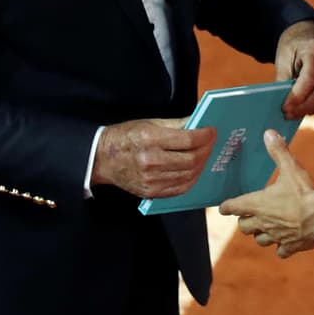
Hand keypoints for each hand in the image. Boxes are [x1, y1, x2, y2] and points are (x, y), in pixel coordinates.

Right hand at [91, 118, 216, 198]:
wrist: (102, 159)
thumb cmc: (125, 137)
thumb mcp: (148, 123)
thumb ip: (175, 124)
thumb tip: (198, 122)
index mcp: (150, 139)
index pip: (188, 139)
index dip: (205, 135)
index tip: (211, 130)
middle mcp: (151, 161)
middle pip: (192, 159)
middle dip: (206, 149)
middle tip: (211, 142)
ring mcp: (151, 180)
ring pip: (189, 175)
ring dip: (201, 164)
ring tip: (204, 154)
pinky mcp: (151, 192)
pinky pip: (180, 188)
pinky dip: (191, 178)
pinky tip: (194, 169)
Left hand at [220, 130, 313, 258]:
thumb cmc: (305, 192)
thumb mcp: (291, 168)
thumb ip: (279, 151)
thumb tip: (268, 133)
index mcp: (258, 204)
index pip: (234, 207)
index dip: (227, 206)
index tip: (223, 207)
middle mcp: (263, 222)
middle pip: (244, 227)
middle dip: (245, 221)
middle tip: (248, 216)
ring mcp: (276, 236)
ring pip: (260, 240)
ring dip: (261, 235)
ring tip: (267, 228)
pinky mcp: (290, 246)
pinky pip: (281, 251)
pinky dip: (282, 247)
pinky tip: (286, 242)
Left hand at [275, 20, 313, 118]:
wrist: (313, 32)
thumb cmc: (295, 46)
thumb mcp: (284, 57)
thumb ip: (283, 80)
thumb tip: (283, 106)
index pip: (310, 78)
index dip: (298, 96)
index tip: (285, 108)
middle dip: (304, 107)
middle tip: (287, 115)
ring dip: (313, 110)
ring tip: (296, 112)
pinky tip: (309, 108)